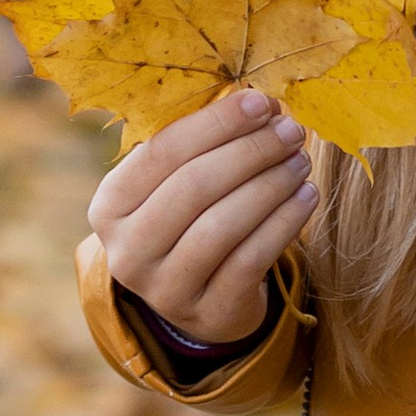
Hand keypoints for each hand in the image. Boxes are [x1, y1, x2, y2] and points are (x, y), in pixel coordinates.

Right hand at [89, 89, 314, 344]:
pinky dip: (283, 223)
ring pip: (221, 226)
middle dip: (249, 152)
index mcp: (109, 205)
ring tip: (300, 161)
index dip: (216, 123)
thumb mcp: (175, 184)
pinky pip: (250, 260)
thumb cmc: (190, 219)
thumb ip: (204, 144)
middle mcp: (127, 251)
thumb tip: (264, 105)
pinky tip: (305, 197)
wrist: (199, 298)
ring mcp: (164, 289)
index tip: (262, 102)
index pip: (162, 152)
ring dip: (269, 186)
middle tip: (290, 131)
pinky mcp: (208, 313)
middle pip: (193, 187)